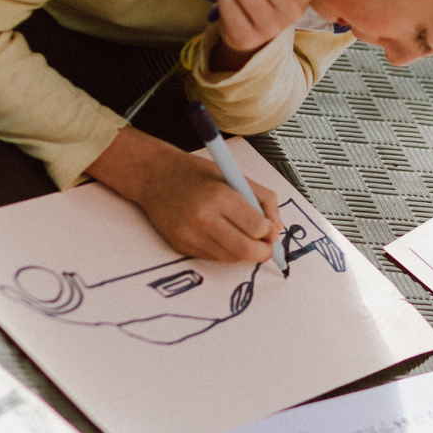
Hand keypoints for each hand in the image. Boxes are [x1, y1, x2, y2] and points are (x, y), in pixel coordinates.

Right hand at [87, 126, 283, 262]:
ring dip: (245, 252)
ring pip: (231, 258)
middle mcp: (204, 218)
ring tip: (246, 237)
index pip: (257, 228)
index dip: (270, 232)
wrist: (155, 176)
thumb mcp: (235, 176)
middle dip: (264, 252)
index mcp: (220, 196)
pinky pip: (214, 258)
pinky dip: (226, 252)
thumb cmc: (197, 174)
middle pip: (246, 250)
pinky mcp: (181, 245)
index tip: (271, 229)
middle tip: (268, 246)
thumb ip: (264, 199)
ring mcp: (190, 235)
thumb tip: (278, 228)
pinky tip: (225, 237)